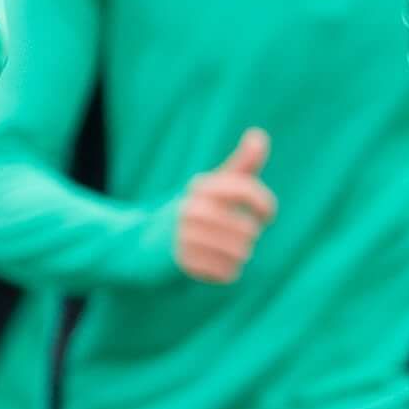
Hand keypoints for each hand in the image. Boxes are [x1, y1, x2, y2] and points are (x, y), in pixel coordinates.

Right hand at [172, 127, 273, 283]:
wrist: (142, 243)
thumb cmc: (189, 212)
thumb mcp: (213, 185)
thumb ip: (240, 164)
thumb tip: (259, 134)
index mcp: (202, 186)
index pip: (246, 191)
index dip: (265, 205)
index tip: (266, 216)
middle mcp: (193, 208)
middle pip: (248, 229)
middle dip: (247, 238)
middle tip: (231, 237)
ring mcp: (185, 235)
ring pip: (239, 253)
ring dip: (237, 257)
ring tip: (221, 252)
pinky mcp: (181, 261)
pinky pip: (225, 273)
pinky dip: (224, 273)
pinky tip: (212, 266)